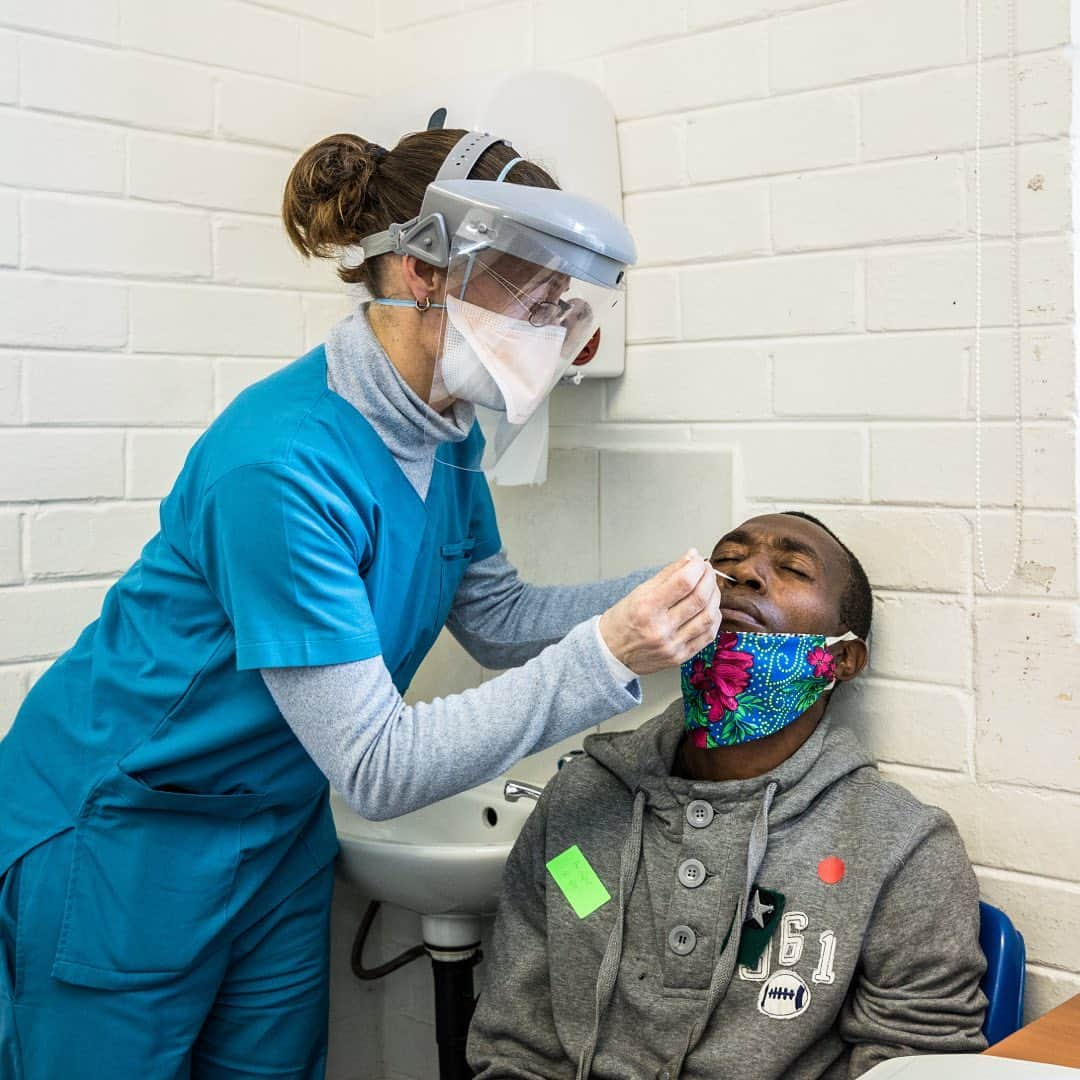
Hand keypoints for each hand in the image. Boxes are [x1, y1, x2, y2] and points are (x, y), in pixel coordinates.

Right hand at [599, 550, 721, 675]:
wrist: (612, 652)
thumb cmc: (624, 620)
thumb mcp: (639, 591)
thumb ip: (669, 574)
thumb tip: (692, 556)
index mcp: (646, 607)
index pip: (683, 582)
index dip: (697, 566)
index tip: (698, 560)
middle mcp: (660, 628)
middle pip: (699, 598)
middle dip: (709, 578)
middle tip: (707, 570)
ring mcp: (672, 645)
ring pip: (708, 616)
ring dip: (715, 596)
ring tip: (710, 586)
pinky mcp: (681, 657)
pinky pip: (708, 635)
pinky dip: (714, 617)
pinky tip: (710, 607)